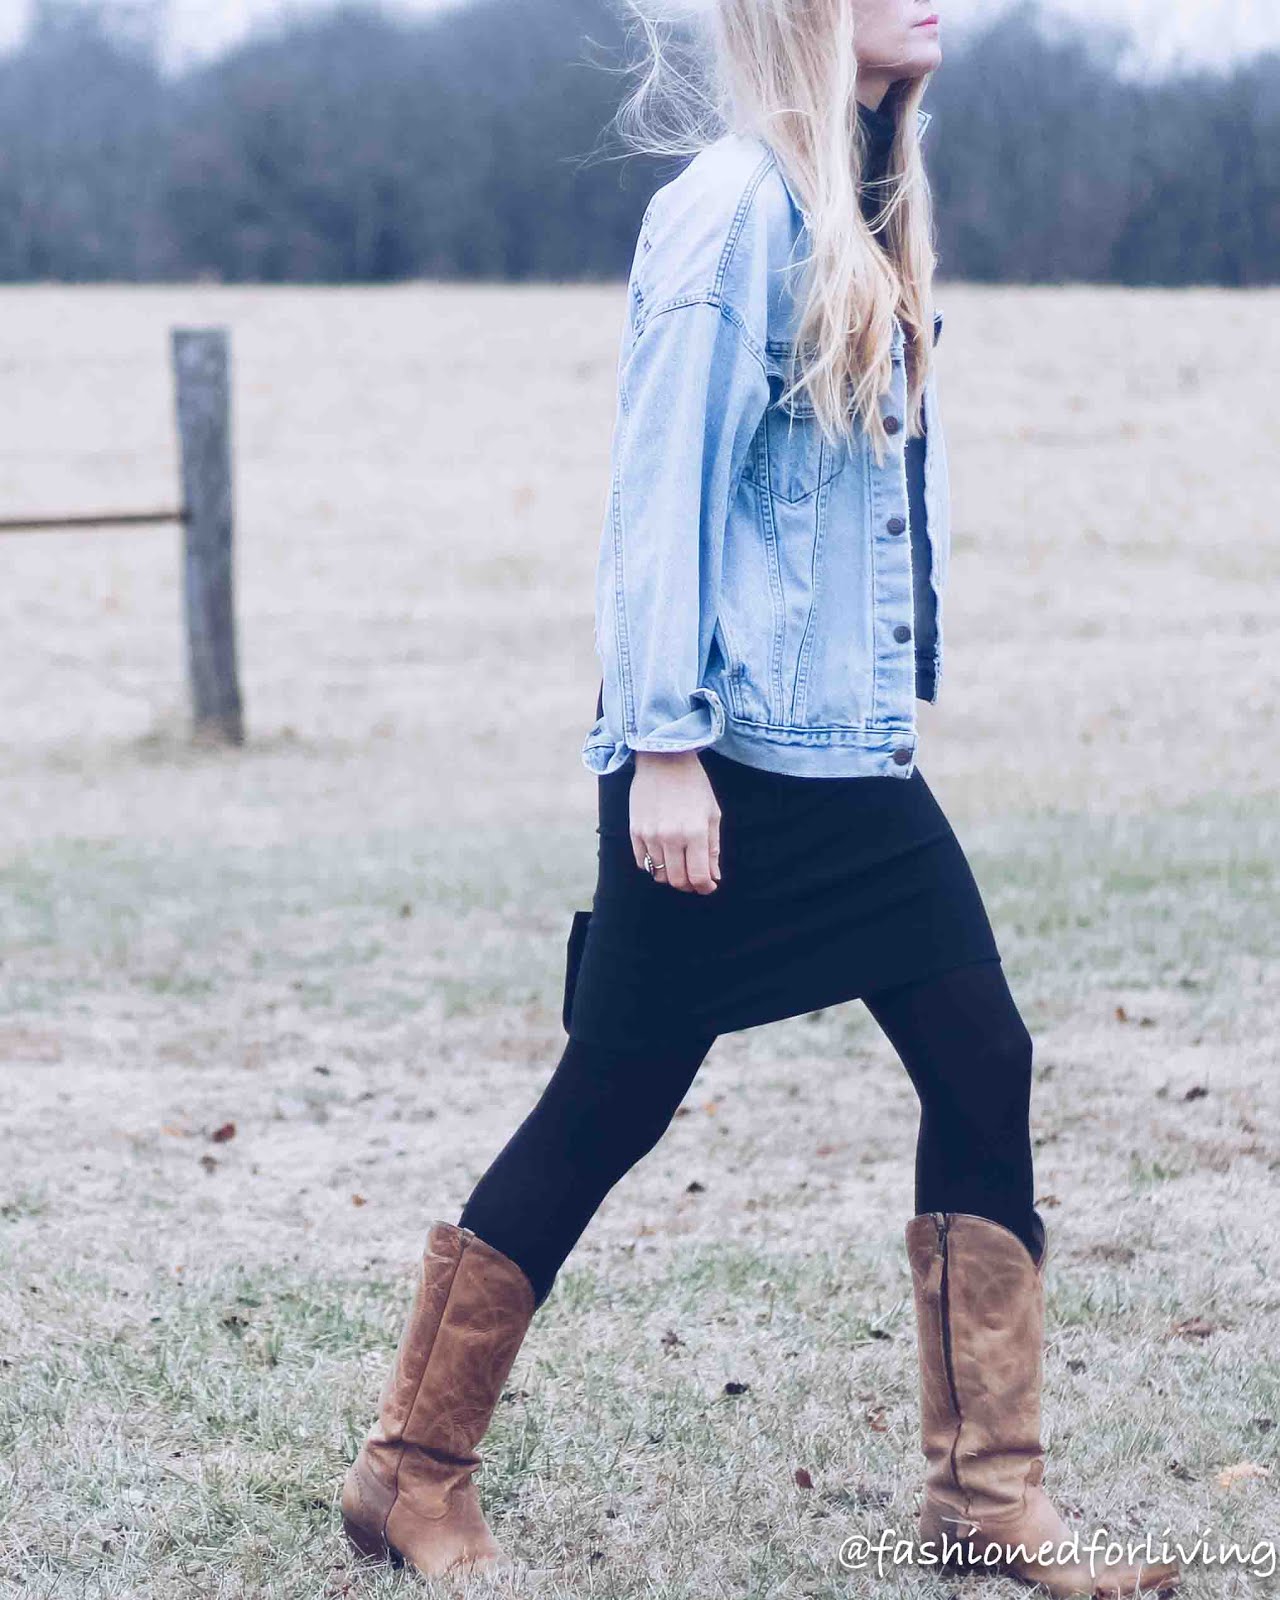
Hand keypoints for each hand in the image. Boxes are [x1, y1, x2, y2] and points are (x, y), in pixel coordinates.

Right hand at [630, 751, 721, 893]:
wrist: (663, 759)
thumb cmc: (693, 784)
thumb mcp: (712, 814)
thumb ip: (713, 848)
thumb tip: (714, 876)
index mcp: (695, 833)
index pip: (698, 876)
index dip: (705, 887)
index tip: (708, 886)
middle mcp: (670, 837)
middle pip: (677, 880)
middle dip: (689, 885)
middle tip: (695, 879)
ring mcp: (650, 835)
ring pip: (658, 873)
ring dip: (671, 875)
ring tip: (679, 864)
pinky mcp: (634, 831)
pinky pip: (642, 862)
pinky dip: (653, 865)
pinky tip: (663, 856)